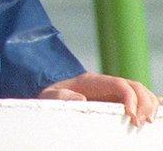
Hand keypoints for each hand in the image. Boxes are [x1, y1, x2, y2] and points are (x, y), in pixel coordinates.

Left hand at [39, 72, 158, 126]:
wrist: (50, 96)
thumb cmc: (50, 97)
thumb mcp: (50, 96)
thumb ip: (62, 96)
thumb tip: (81, 98)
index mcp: (92, 81)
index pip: (119, 83)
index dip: (130, 98)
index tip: (131, 116)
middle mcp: (106, 83)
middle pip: (135, 86)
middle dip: (144, 102)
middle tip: (140, 122)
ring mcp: (113, 90)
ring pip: (140, 92)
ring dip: (148, 105)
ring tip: (146, 122)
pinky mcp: (116, 99)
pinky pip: (137, 98)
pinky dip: (149, 104)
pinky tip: (155, 113)